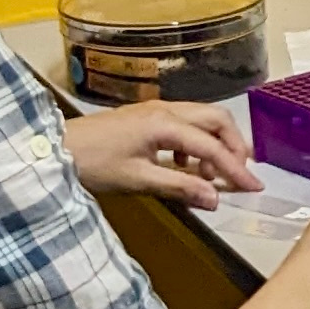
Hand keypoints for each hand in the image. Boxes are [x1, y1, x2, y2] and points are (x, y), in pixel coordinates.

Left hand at [63, 101, 260, 209]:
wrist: (55, 148)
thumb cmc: (92, 163)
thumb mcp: (137, 180)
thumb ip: (180, 187)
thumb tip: (215, 199)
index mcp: (165, 124)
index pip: (212, 146)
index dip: (236, 168)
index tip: (254, 187)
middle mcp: (165, 109)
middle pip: (216, 119)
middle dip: (234, 146)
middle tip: (238, 174)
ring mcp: (155, 109)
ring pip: (202, 118)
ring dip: (215, 143)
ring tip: (211, 174)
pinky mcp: (146, 116)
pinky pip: (185, 123)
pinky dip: (195, 142)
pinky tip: (183, 165)